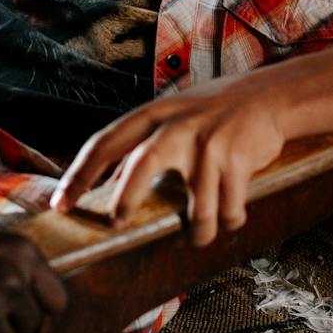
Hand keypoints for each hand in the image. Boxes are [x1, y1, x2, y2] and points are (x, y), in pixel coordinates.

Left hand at [50, 75, 288, 246]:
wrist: (271, 97)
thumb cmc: (217, 111)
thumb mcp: (176, 116)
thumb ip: (145, 144)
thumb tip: (110, 186)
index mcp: (156, 114)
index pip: (106, 142)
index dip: (79, 174)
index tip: (61, 204)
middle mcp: (180, 126)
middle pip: (142, 163)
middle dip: (126, 198)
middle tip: (116, 224)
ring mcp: (210, 143)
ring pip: (197, 208)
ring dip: (199, 231)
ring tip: (200, 236)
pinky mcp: (238, 159)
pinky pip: (228, 210)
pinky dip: (230, 220)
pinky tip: (232, 214)